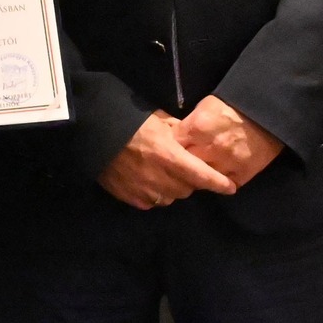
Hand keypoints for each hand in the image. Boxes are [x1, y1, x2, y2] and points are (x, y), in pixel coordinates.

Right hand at [98, 111, 237, 210]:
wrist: (92, 132)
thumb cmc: (127, 122)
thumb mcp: (157, 120)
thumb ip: (178, 131)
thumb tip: (193, 138)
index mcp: (169, 155)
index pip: (202, 176)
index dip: (219, 183)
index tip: (230, 187)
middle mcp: (160, 177)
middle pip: (188, 189)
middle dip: (190, 181)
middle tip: (183, 169)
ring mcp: (145, 190)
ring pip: (171, 198)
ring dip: (173, 188)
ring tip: (163, 175)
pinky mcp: (131, 198)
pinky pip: (152, 202)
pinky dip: (154, 194)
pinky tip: (147, 181)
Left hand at [173, 95, 283, 188]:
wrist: (267, 116)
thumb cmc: (231, 108)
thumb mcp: (204, 107)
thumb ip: (187, 125)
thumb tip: (173, 136)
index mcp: (197, 128)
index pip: (171, 145)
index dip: (168, 148)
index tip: (167, 149)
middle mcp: (209, 149)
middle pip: (183, 166)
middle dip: (179, 165)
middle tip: (179, 164)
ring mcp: (226, 164)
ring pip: (201, 180)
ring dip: (198, 177)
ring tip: (196, 171)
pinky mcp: (241, 175)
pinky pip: (222, 186)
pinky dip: (217, 182)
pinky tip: (215, 176)